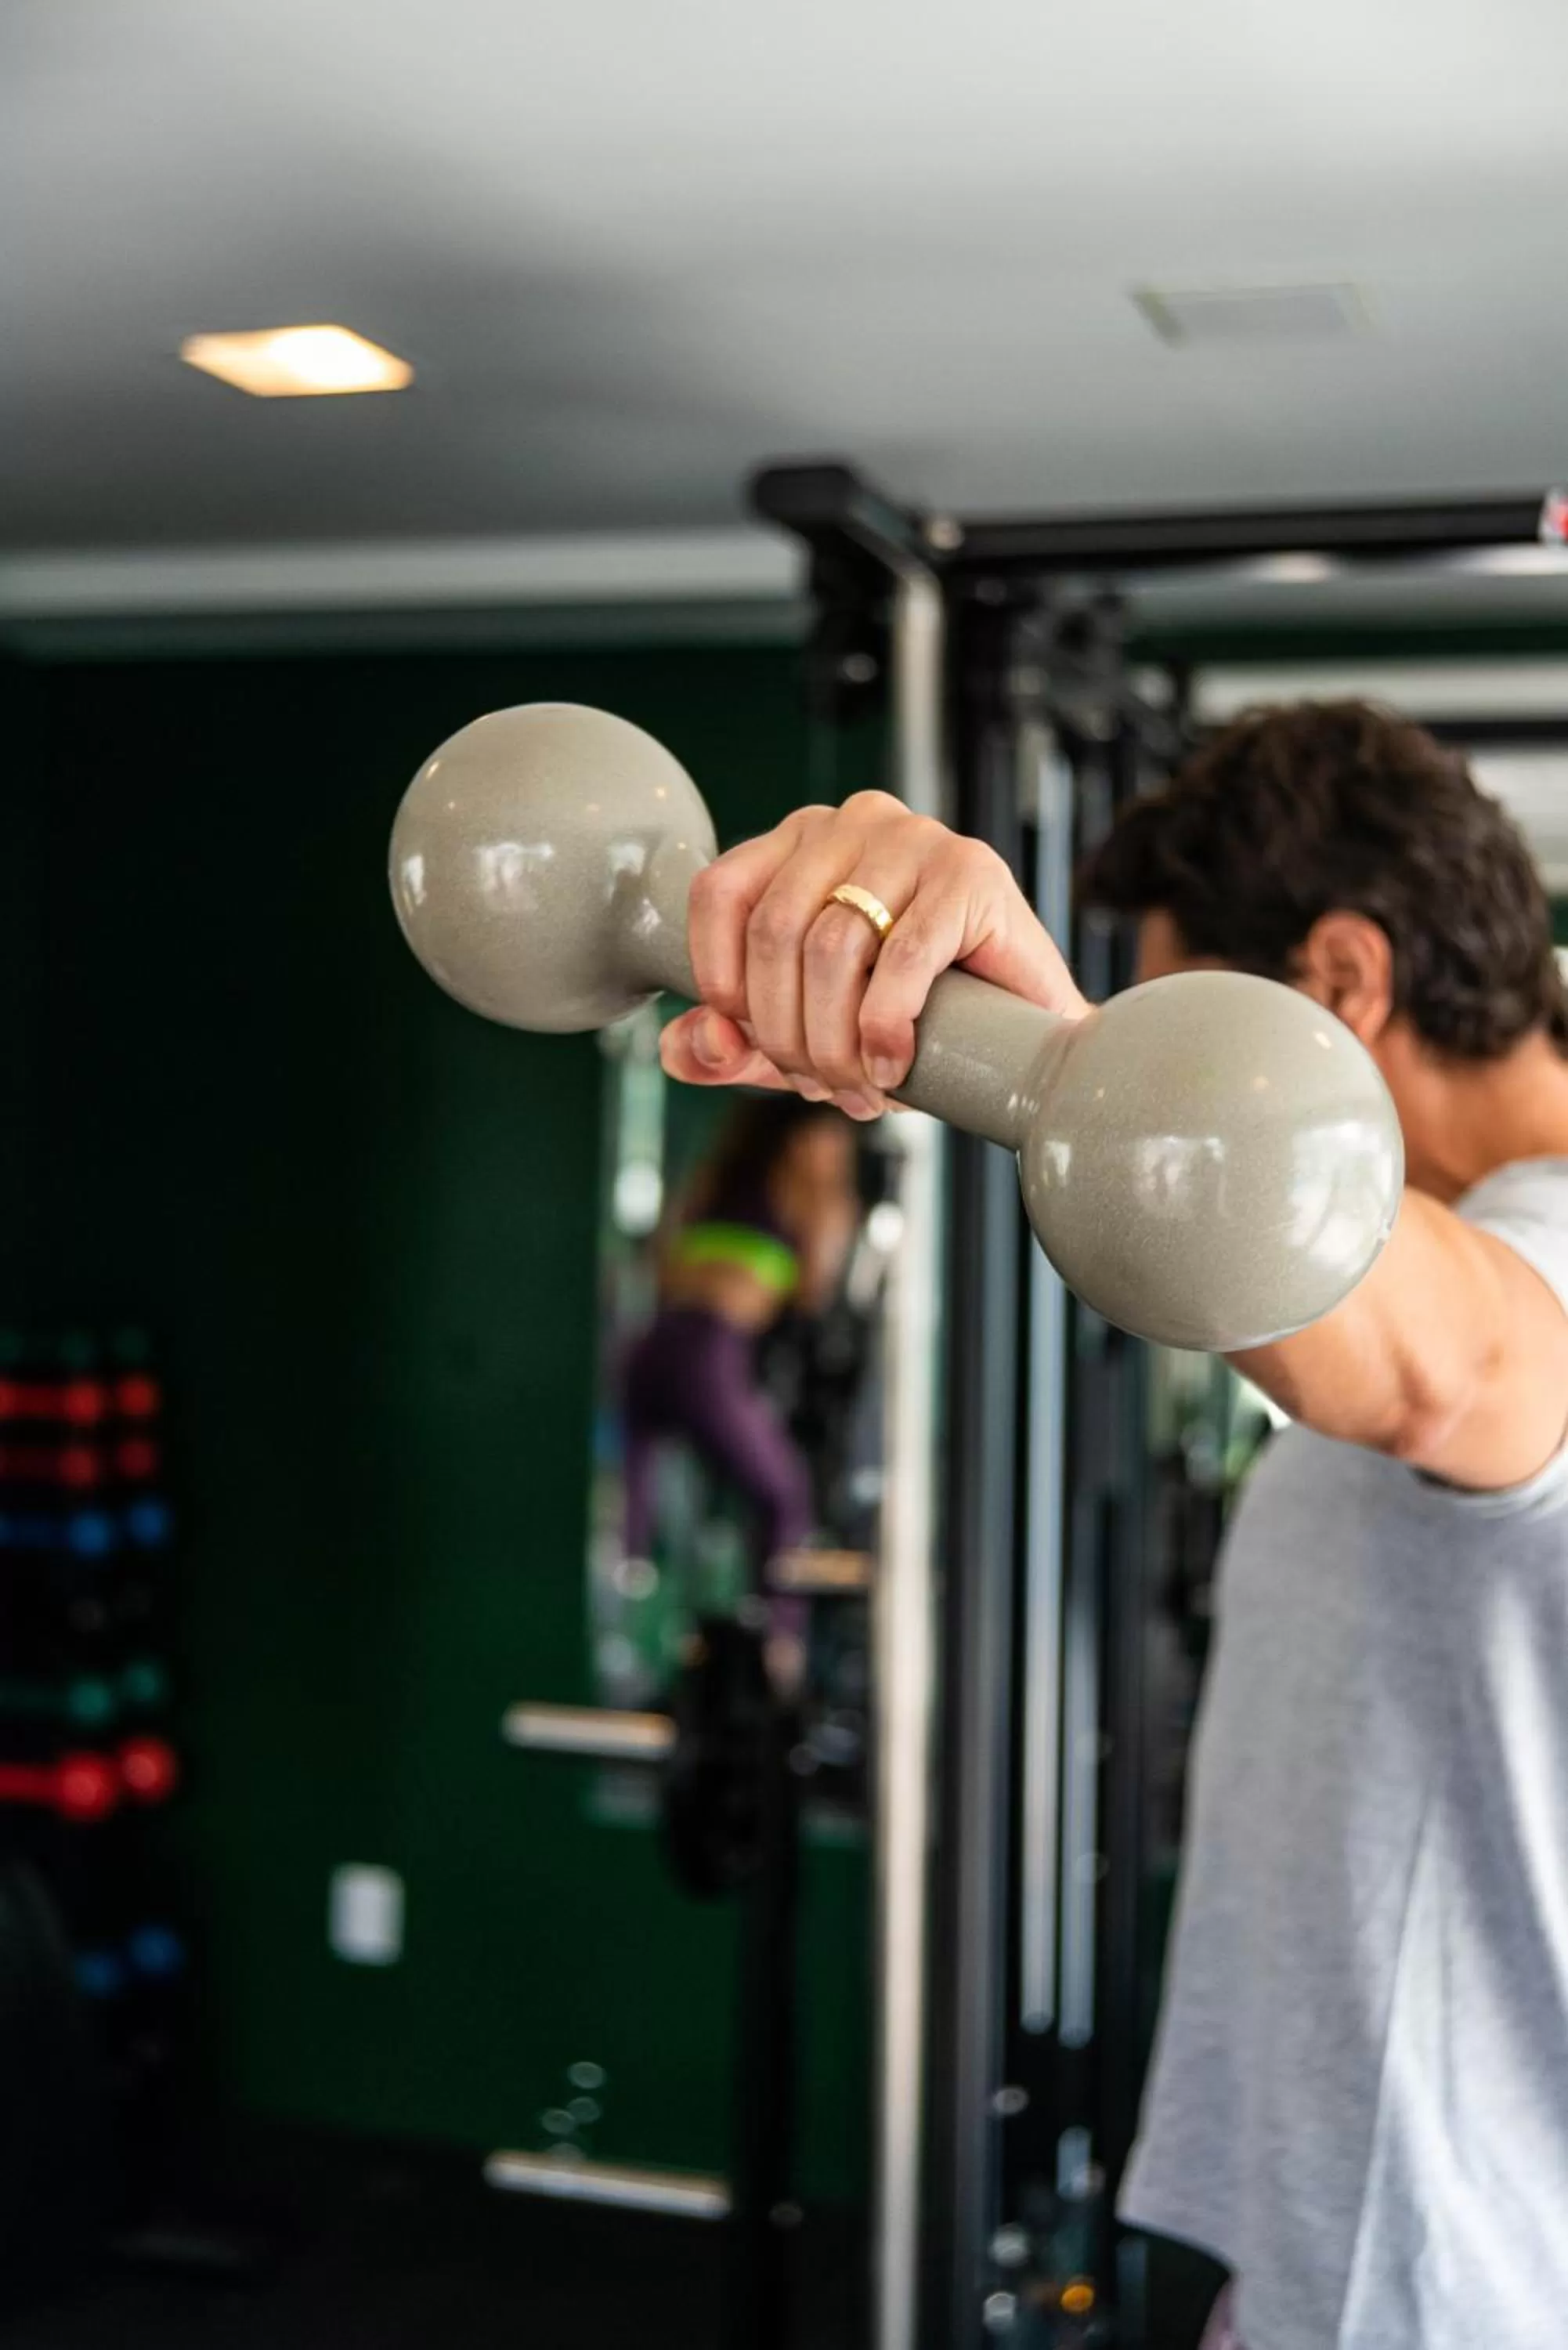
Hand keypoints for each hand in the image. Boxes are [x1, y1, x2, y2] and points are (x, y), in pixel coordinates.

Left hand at [661, 790, 1086, 1115]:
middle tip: (819, 1084)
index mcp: (800, 842)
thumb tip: (683, 1044)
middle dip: (786, 1031)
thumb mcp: (801, 1039)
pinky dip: (884, 1026)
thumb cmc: (910, 1023)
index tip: (756, 1042)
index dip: (724, 985)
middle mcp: (852, 823)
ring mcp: (916, 839)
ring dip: (834, 1038)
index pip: (720, 895)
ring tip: (856, 1084)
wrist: (1025, 1039)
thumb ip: (731, 1045)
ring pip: (831, 946)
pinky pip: (900, 956)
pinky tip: (891, 1065)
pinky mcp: (972, 872)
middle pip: (775, 931)